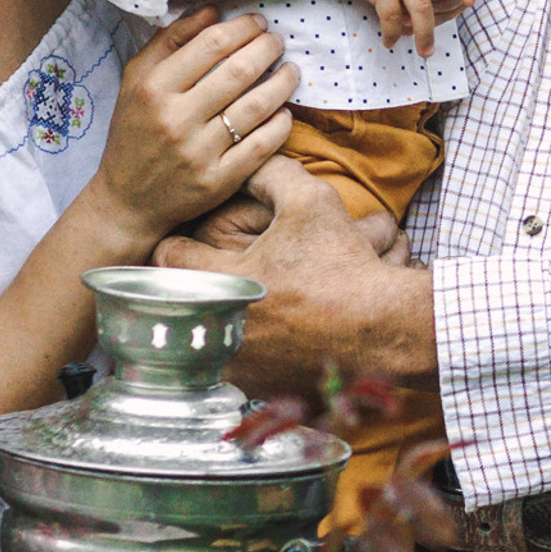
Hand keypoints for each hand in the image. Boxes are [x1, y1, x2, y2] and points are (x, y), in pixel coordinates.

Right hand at [90, 7, 297, 243]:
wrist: (126, 200)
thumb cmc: (134, 131)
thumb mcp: (136, 81)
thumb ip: (170, 41)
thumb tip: (213, 10)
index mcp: (153, 89)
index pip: (210, 45)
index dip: (242, 28)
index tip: (257, 23)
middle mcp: (176, 119)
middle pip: (239, 71)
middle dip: (267, 49)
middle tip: (278, 43)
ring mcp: (199, 152)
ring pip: (257, 107)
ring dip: (283, 83)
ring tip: (291, 70)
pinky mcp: (218, 181)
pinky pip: (262, 145)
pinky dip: (280, 124)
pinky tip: (285, 110)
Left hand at [156, 158, 430, 397]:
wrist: (383, 327)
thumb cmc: (345, 265)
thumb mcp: (311, 203)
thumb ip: (272, 174)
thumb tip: (247, 163)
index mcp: (226, 278)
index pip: (167, 257)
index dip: (177, 243)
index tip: (189, 243)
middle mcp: (222, 325)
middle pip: (178, 299)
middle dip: (192, 282)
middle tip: (211, 272)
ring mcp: (236, 362)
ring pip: (199, 335)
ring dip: (210, 317)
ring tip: (235, 304)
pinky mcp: (255, 388)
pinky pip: (228, 366)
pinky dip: (237, 349)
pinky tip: (260, 334)